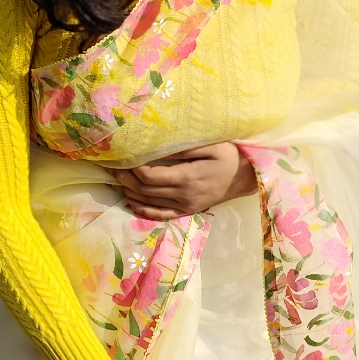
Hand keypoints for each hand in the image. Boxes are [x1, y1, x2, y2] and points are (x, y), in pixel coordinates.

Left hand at [107, 142, 256, 220]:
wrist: (248, 177)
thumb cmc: (231, 156)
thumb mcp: (212, 145)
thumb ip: (185, 148)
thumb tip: (158, 146)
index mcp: (187, 177)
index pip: (151, 175)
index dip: (133, 167)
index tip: (121, 155)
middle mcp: (184, 195)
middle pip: (146, 189)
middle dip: (125, 178)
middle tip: (110, 166)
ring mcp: (186, 205)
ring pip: (150, 202)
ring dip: (130, 192)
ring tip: (115, 179)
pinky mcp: (189, 210)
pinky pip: (163, 214)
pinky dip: (144, 210)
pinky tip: (131, 203)